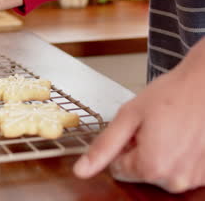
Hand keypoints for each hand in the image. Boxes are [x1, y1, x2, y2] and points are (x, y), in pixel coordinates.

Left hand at [73, 39, 204, 192]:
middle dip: (142, 150)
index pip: (117, 169)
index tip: (134, 129)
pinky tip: (186, 135)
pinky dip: (181, 155)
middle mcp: (175, 180)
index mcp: (151, 167)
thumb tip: (81, 171)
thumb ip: (103, 146)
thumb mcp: (128, 116)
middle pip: (140, 172)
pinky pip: (182, 169)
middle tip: (155, 125)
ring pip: (162, 171)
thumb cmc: (173, 94)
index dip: (122, 146)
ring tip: (172, 128)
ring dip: (162, 153)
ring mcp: (195, 179)